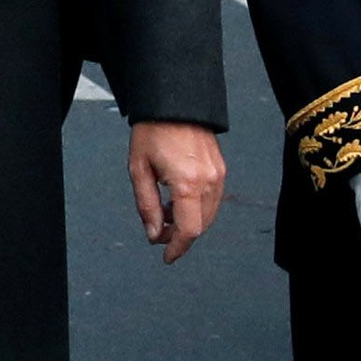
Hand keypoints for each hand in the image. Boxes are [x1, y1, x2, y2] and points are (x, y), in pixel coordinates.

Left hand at [128, 120, 224, 263]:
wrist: (174, 104)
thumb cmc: (152, 131)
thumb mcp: (139, 168)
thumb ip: (147, 205)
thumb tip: (154, 234)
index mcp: (187, 183)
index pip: (189, 230)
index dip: (177, 248)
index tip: (166, 256)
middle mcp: (208, 181)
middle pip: (200, 226)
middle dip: (180, 235)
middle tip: (158, 232)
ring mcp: (218, 175)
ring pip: (209, 215)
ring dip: (189, 221)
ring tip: (166, 212)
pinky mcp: (221, 169)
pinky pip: (213, 199)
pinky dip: (197, 208)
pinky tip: (178, 200)